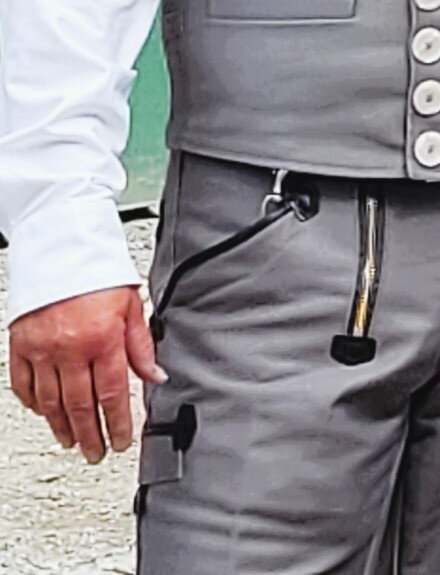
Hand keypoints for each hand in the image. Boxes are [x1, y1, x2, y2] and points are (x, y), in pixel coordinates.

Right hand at [7, 286, 159, 461]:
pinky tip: (43, 413)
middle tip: (97, 453)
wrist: (61, 250)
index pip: (113, 394)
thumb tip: (156, 377)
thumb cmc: (99, 275)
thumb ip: (142, 345)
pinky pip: (23, 386)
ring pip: (51, 402)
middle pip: (80, 406)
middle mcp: (70, 349)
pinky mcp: (20, 347)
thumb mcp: (132, 305)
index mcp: (103, 339)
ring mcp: (41, 351)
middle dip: (91, 435)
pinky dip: (33, 404)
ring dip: (62, 426)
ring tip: (72, 441)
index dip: (118, 423)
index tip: (121, 441)